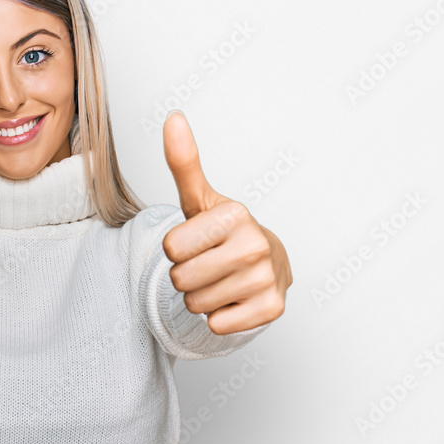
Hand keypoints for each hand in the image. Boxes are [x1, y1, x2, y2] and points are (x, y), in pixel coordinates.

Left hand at [161, 111, 291, 334]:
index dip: (178, 249)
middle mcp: (256, 245)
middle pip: (180, 279)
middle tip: (209, 263)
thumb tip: (173, 118)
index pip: (171, 249)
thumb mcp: (200, 199)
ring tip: (222, 279)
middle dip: (187, 275)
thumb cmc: (224, 232)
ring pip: (196, 304)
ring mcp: (267, 279)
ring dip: (202, 297)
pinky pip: (217, 326)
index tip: (199, 241)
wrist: (268, 263)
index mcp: (235, 215)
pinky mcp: (272, 309)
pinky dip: (220, 317)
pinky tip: (235, 298)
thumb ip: (183, 162)